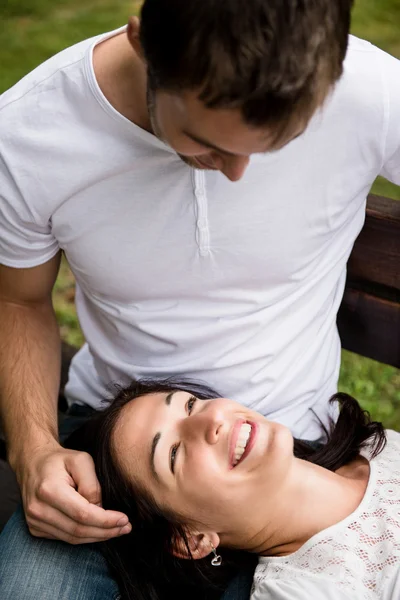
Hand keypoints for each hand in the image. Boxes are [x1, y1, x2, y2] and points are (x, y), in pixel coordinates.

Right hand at [15, 441, 130, 543]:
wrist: (33, 462)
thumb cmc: (61, 459)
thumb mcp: (82, 460)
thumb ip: (92, 485)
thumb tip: (100, 509)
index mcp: (49, 490)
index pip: (82, 514)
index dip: (105, 520)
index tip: (124, 519)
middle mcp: (38, 509)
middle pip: (78, 530)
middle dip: (105, 531)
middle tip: (125, 527)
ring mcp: (35, 521)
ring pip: (72, 538)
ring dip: (97, 537)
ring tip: (117, 530)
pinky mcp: (35, 528)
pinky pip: (65, 538)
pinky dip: (84, 536)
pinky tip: (99, 530)